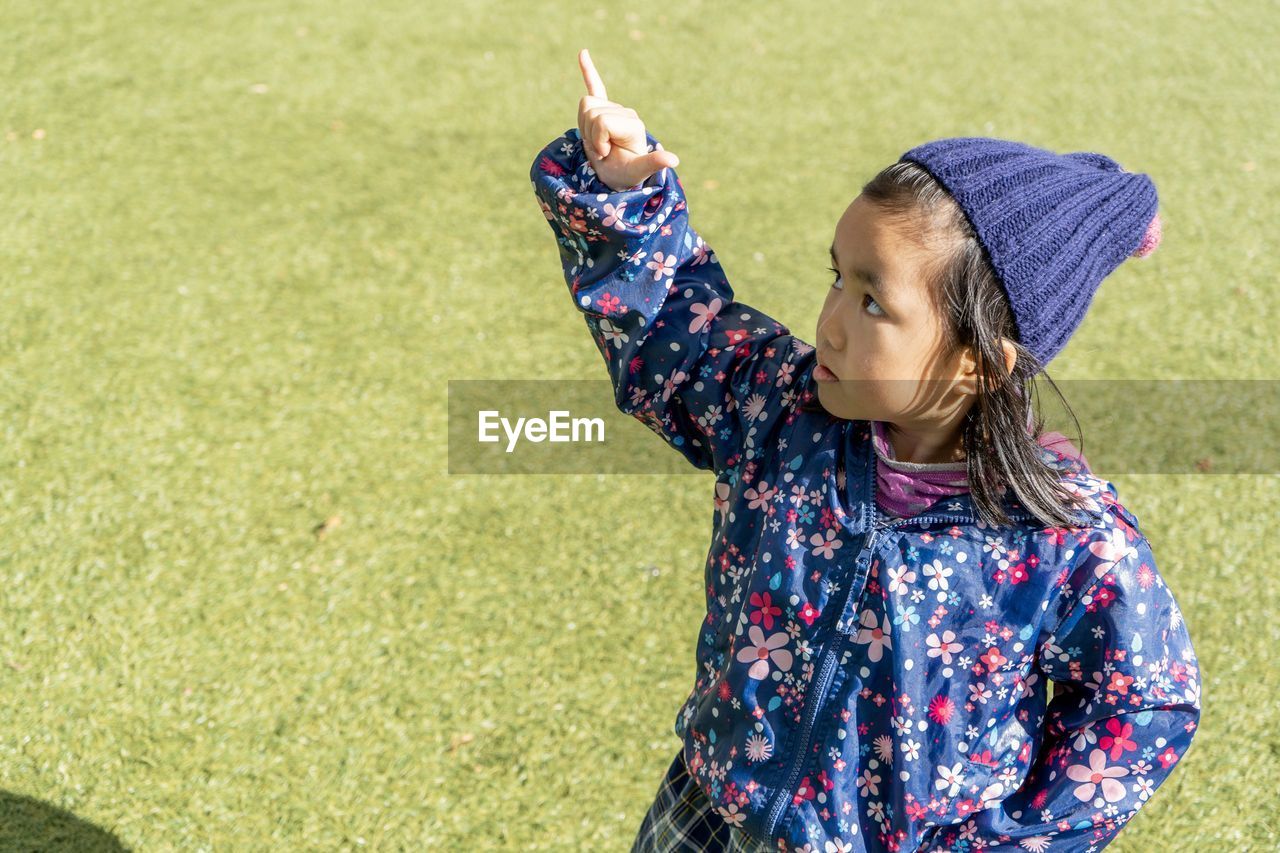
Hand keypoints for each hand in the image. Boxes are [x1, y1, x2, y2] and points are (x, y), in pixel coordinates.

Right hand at [577, 48, 679, 191]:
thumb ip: (653, 163)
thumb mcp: (636, 171)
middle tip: (602, 151)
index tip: (605, 155)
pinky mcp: (604, 109)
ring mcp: (614, 110)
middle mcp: (625, 113)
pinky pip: (595, 86)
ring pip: (585, 106)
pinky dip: (588, 70)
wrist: (615, 178)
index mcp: (633, 123)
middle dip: (590, 136)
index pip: (602, 120)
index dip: (597, 140)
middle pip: (592, 112)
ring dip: (584, 129)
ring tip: (596, 143)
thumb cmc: (625, 175)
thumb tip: (673, 159)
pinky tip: (583, 53)